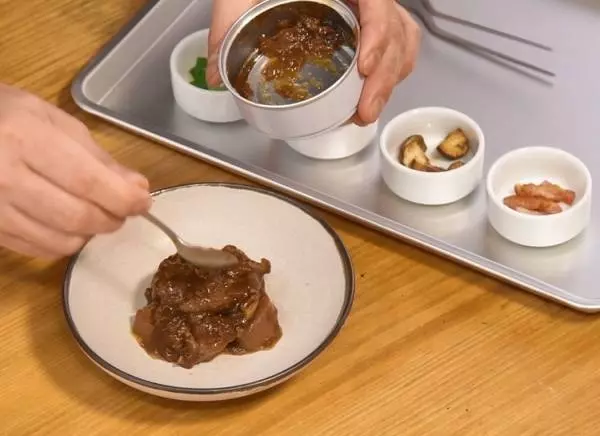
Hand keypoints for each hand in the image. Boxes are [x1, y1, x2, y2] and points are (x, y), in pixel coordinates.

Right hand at [0, 84, 150, 258]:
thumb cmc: (2, 115)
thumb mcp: (50, 120)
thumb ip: (96, 156)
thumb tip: (136, 188)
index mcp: (24, 138)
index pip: (87, 181)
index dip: (122, 198)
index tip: (143, 202)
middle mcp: (4, 176)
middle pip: (76, 216)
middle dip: (111, 218)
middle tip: (122, 210)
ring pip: (61, 241)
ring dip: (90, 233)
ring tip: (95, 214)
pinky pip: (38, 249)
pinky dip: (65, 242)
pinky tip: (67, 224)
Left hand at [206, 0, 420, 124]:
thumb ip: (227, 25)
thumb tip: (215, 73)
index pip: (377, 2)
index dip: (378, 33)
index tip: (364, 66)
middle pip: (396, 29)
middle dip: (384, 76)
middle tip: (363, 111)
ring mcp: (370, 9)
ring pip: (403, 40)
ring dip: (390, 79)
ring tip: (366, 112)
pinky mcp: (369, 24)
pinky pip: (399, 44)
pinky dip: (393, 71)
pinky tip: (374, 94)